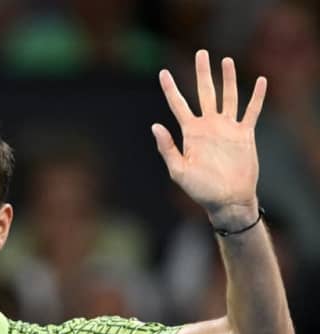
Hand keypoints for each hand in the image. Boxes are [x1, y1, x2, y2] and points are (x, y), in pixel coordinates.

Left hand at [152, 50, 266, 228]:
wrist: (227, 199)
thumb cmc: (200, 189)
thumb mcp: (178, 170)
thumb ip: (167, 148)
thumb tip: (155, 125)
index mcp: (190, 132)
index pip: (178, 104)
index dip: (171, 88)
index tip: (163, 72)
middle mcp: (208, 126)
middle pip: (205, 92)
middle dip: (202, 73)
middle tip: (200, 53)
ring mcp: (227, 128)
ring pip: (228, 97)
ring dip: (227, 79)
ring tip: (225, 60)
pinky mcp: (245, 134)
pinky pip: (252, 111)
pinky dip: (256, 97)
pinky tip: (259, 81)